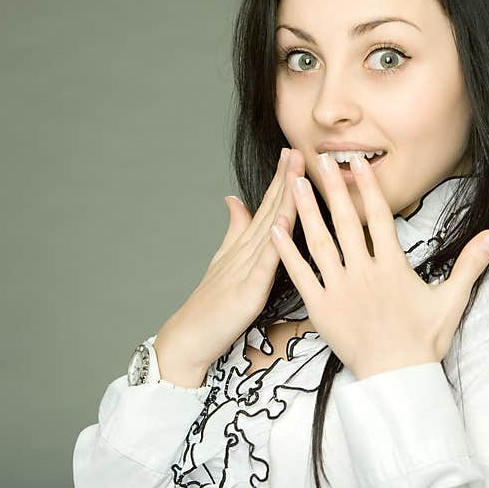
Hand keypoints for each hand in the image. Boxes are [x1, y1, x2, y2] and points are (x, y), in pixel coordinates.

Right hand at [154, 147, 304, 384]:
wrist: (189, 337)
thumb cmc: (210, 304)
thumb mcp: (225, 261)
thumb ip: (234, 230)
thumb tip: (235, 200)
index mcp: (244, 245)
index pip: (267, 207)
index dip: (281, 180)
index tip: (294, 154)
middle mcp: (245, 251)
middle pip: (270, 209)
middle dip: (286, 179)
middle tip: (299, 150)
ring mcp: (245, 269)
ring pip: (270, 228)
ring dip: (285, 199)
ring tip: (295, 172)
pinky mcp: (247, 290)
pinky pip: (265, 263)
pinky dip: (275, 241)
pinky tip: (285, 221)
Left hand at [269, 152, 488, 380]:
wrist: (396, 378)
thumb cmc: (423, 341)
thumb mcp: (452, 300)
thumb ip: (470, 264)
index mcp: (392, 267)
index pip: (378, 217)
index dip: (367, 187)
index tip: (357, 163)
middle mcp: (363, 273)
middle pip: (346, 222)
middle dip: (333, 189)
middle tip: (322, 160)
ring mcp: (339, 289)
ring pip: (319, 243)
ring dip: (307, 211)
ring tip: (295, 185)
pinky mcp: (320, 307)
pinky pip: (300, 275)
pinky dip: (286, 252)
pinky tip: (274, 229)